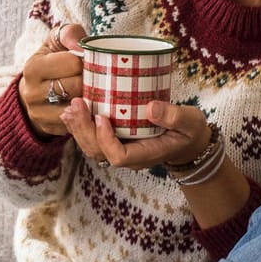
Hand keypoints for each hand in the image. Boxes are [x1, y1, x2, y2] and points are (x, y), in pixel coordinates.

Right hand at [17, 23, 87, 136]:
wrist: (36, 87)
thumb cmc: (52, 60)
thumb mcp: (56, 41)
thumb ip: (70, 34)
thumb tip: (81, 47)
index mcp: (33, 68)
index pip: (73, 63)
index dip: (88, 60)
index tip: (91, 60)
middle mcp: (32, 92)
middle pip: (77, 87)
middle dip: (93, 80)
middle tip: (98, 76)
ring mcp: (39, 114)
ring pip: (79, 108)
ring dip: (93, 100)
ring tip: (95, 90)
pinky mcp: (50, 128)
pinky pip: (78, 123)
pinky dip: (88, 115)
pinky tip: (89, 106)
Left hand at [59, 99, 211, 170]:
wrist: (188, 140)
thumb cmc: (189, 130)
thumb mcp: (190, 121)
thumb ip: (174, 116)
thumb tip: (150, 108)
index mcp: (146, 155)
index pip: (118, 156)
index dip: (106, 140)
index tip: (102, 117)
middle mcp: (129, 156)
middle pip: (98, 151)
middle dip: (84, 129)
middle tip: (77, 104)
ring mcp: (120, 149)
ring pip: (91, 147)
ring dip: (78, 128)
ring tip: (70, 108)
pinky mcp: (115, 140)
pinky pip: (93, 138)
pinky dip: (81, 126)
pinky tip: (72, 111)